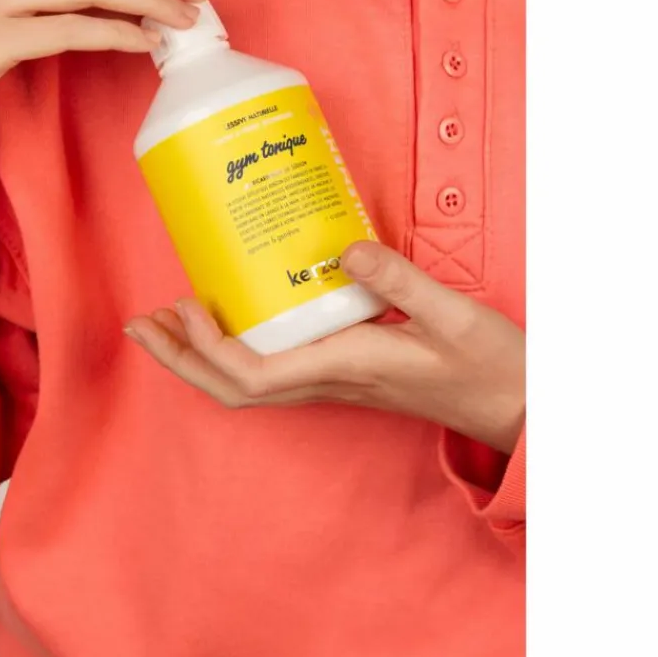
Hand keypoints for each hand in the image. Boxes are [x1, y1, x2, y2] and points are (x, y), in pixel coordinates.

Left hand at [125, 240, 524, 453]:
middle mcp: (328, 382)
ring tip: (165, 324)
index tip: (185, 307)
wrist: (516, 407)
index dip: (208, 349)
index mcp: (346, 367)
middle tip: (141, 325)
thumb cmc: (489, 366)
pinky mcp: (341, 372)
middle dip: (181, 361)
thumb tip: (342, 249)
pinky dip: (232, 352)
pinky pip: (270, 372)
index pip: (253, 374)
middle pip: (233, 389)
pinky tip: (229, 320)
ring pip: (247, 385)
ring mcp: (332, 382)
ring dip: (198, 359)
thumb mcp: (454, 315)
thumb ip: (401, 280)